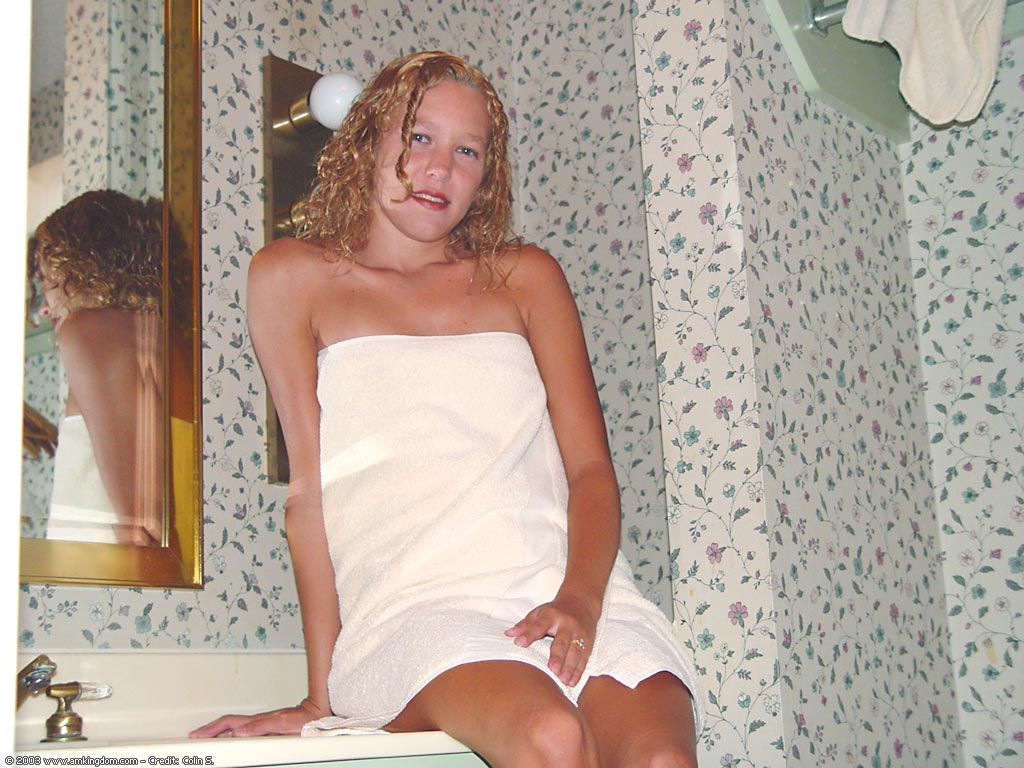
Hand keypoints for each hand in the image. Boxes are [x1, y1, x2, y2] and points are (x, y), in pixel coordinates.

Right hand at [189, 698, 326, 738]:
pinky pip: (242, 729)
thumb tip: (238, 732)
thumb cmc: (302, 719)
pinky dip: (230, 732)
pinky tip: (229, 737)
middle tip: (195, 736)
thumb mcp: (281, 724)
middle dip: (209, 729)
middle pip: (226, 723)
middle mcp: (256, 721)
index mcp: (256, 720)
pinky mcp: (265, 727)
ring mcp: (260, 723)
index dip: (211, 729)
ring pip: (233, 726)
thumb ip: (260, 727)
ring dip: (217, 730)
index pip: (228, 723)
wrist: (315, 713)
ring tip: (206, 736)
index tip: (197, 735)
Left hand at [504, 592, 599, 686]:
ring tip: (563, 680)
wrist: (581, 603)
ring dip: (570, 667)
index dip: (529, 634)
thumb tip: (508, 634)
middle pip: (562, 641)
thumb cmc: (556, 611)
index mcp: (551, 615)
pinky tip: (572, 681)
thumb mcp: (539, 612)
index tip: (519, 643)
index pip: (539, 625)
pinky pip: (584, 658)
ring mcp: (579, 634)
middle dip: (558, 656)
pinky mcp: (588, 642)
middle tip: (553, 669)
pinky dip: (578, 671)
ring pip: (575, 651)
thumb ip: (525, 624)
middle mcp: (566, 624)